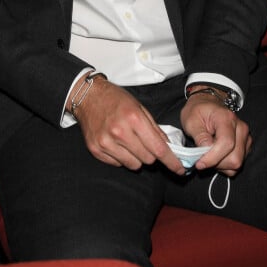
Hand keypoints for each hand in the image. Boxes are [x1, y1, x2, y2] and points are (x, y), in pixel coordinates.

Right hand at [71, 76, 185, 174]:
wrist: (87, 96)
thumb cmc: (115, 99)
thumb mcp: (139, 107)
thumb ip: (155, 128)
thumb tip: (168, 147)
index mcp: (134, 119)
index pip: (159, 149)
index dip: (172, 161)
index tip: (179, 169)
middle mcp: (119, 132)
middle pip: (148, 160)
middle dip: (150, 154)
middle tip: (144, 142)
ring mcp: (106, 142)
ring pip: (134, 165)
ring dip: (135, 157)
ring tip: (128, 142)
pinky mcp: (96, 149)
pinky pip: (118, 164)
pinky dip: (120, 157)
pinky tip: (116, 143)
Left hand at [180, 93, 251, 175]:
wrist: (207, 104)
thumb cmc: (197, 111)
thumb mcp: (191, 120)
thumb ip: (199, 136)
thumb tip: (205, 153)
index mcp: (226, 118)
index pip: (226, 143)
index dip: (213, 158)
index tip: (199, 163)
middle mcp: (240, 128)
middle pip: (235, 157)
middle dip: (216, 163)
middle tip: (202, 159)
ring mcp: (245, 137)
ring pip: (237, 163)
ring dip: (220, 165)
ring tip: (208, 155)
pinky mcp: (246, 145)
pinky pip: (238, 163)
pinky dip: (225, 164)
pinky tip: (215, 155)